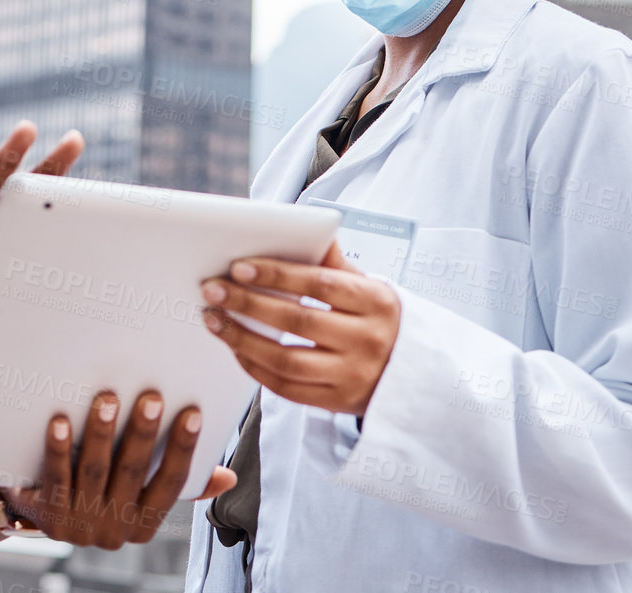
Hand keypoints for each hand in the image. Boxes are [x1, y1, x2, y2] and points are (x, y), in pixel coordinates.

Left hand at [7, 390, 235, 548]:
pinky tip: (61, 422)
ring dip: (102, 434)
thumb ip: (180, 482)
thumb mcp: (141, 493)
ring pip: (95, 472)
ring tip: (108, 399)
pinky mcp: (50, 517)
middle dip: (143, 434)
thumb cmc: (102, 491)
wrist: (41, 514)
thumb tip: (228, 477)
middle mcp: (116, 529)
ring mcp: (82, 525)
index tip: (193, 412)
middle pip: (133, 473)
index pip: (172, 483)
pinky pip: (57, 478)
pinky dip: (59, 449)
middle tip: (151, 397)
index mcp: (145, 523)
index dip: (184, 447)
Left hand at [200, 241, 400, 417]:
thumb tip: (308, 228)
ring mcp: (352, 376)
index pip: (319, 284)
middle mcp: (367, 340)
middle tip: (212, 290)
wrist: (419, 376)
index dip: (276, 274)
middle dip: (248, 303)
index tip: (239, 267)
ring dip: (242, 339)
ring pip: (286, 360)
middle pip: (297, 320)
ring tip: (215, 320)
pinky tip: (237, 349)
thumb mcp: (372, 287)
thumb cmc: (383, 321)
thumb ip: (336, 263)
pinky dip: (256, 368)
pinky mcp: (338, 403)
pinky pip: (287, 389)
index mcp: (376, 302)